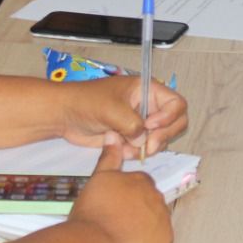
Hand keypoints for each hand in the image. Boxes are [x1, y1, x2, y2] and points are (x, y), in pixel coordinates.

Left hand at [54, 73, 188, 157]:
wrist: (65, 115)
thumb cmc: (87, 102)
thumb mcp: (112, 109)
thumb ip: (132, 124)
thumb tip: (143, 140)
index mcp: (148, 90)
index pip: (176, 103)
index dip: (169, 117)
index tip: (150, 126)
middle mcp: (149, 106)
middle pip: (174, 123)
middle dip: (163, 136)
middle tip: (147, 147)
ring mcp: (141, 123)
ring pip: (160, 139)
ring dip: (147, 147)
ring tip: (126, 146)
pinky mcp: (132, 138)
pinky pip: (144, 149)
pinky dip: (135, 153)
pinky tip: (120, 148)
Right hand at [66, 141, 173, 242]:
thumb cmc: (93, 211)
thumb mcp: (98, 179)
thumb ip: (109, 158)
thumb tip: (113, 135)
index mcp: (142, 181)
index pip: (140, 185)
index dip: (127, 196)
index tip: (115, 206)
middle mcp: (157, 197)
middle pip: (150, 203)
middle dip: (137, 211)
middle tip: (117, 222)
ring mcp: (163, 220)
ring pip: (156, 222)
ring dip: (144, 228)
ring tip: (122, 237)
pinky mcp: (165, 241)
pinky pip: (160, 242)